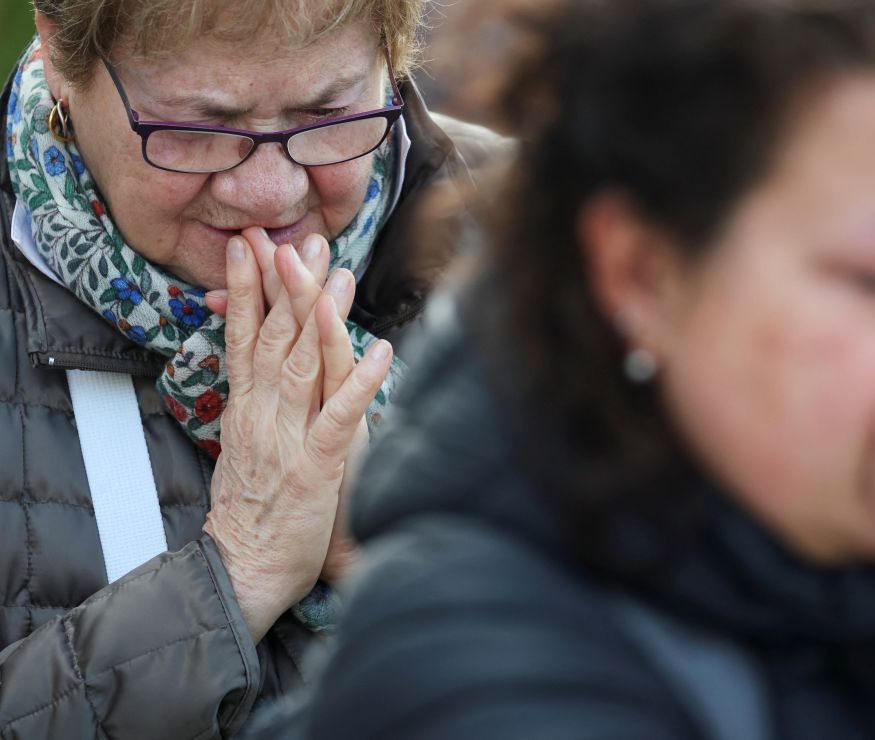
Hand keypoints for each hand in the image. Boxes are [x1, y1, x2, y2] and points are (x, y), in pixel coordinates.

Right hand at [202, 236, 392, 641]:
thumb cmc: (251, 514)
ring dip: (322, 317)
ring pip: (304, 364)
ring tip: (339, 275)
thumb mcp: (243, 450)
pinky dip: (360, 381)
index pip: (244, 336)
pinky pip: (340, 416)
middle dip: (288, 284)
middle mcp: (262, 414)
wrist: (240, 571)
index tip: (253, 247)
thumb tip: (265, 372)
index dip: (250, 289)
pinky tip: (381, 351)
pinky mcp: (315, 466)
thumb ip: (257, 406)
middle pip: (274, 337)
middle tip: (301, 240)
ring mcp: (288, 438)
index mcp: (245, 409)